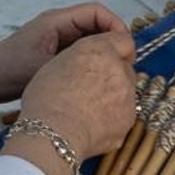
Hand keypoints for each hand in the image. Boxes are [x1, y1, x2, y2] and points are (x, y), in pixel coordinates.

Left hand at [0, 3, 130, 104]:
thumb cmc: (7, 70)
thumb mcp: (44, 67)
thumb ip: (76, 62)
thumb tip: (107, 62)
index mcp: (57, 21)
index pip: (97, 12)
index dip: (115, 26)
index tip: (125, 48)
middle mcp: (59, 26)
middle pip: (97, 25)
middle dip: (112, 41)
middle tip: (123, 64)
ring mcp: (57, 40)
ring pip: (90, 41)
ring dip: (102, 54)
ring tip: (113, 73)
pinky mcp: (54, 54)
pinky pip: (80, 53)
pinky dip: (91, 62)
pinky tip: (96, 79)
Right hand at [14, 30, 136, 158]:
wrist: (52, 134)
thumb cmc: (46, 101)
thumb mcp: (56, 64)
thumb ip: (81, 58)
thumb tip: (86, 65)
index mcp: (98, 50)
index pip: (123, 40)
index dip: (117, 49)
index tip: (112, 57)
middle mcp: (117, 68)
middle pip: (125, 67)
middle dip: (113, 75)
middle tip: (92, 87)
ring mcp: (127, 94)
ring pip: (126, 91)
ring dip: (114, 96)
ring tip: (88, 109)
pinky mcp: (129, 118)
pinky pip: (124, 114)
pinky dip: (113, 117)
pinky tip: (93, 123)